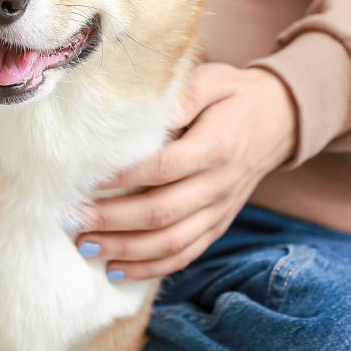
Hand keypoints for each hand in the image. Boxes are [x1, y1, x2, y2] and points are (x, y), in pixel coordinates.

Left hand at [74, 64, 296, 280]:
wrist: (278, 121)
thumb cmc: (233, 97)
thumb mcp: (213, 81)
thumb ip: (182, 96)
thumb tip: (146, 115)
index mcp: (216, 147)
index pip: (163, 168)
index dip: (124, 177)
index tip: (87, 181)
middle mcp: (219, 185)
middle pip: (161, 213)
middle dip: (112, 221)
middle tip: (72, 220)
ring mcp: (219, 211)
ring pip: (170, 242)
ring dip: (126, 250)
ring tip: (86, 247)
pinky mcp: (217, 226)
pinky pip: (185, 255)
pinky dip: (151, 268)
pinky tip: (117, 270)